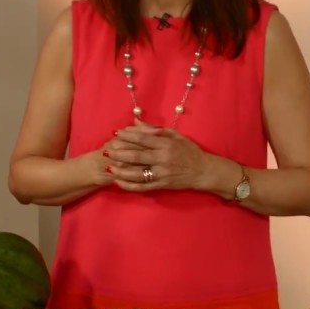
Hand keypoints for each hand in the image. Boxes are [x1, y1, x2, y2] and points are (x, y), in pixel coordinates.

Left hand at [102, 121, 216, 192]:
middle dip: (119, 153)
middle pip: (136, 156)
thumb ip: (154, 130)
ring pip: (137, 173)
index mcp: (166, 144)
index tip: (116, 133)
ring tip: (108, 166)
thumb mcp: (175, 136)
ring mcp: (162, 174)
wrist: (203, 171)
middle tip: (106, 150)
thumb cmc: (189, 151)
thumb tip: (135, 122)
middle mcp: (163, 159)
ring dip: (121, 170)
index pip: (143, 139)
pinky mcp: (162, 185)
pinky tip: (118, 182)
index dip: (128, 136)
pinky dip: (129, 185)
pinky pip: (142, 186)